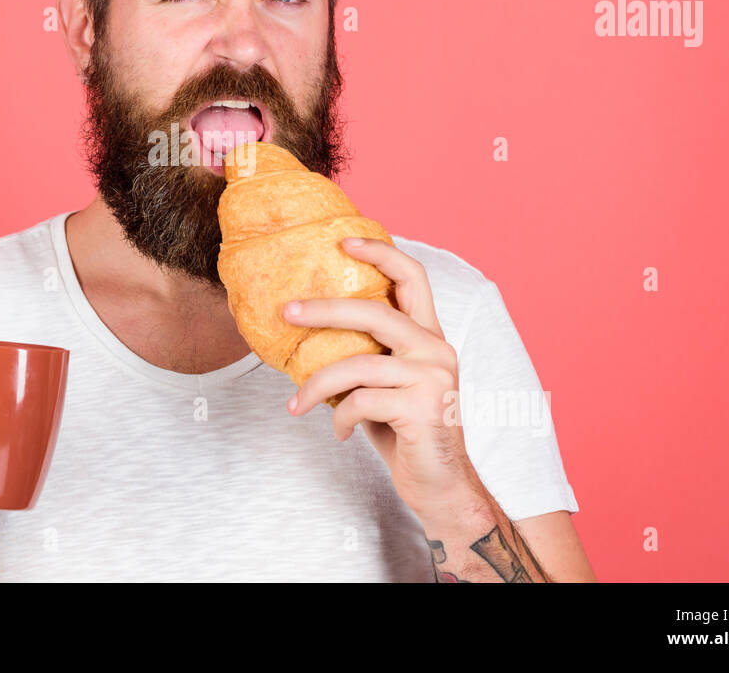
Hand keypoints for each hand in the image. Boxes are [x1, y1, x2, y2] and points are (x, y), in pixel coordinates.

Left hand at [283, 237, 484, 518]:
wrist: (442, 487)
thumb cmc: (406, 434)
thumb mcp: (386, 387)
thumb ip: (366, 357)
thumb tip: (308, 336)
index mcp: (429, 337)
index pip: (413, 277)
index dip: (380, 251)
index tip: (343, 241)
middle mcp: (436, 349)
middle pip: (375, 311)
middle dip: (324, 309)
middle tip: (287, 312)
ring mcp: (432, 378)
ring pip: (357, 364)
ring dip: (316, 385)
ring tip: (295, 405)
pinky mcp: (422, 408)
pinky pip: (361, 402)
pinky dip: (340, 418)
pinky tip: (339, 433)